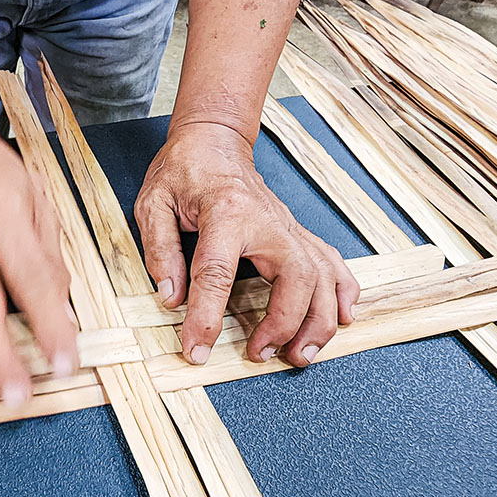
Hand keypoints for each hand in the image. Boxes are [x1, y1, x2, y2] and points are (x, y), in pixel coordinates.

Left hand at [134, 122, 358, 366]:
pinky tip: (342, 318)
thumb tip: (171, 297)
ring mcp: (287, 228)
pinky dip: (342, 292)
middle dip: (284, 324)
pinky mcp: (296, 233)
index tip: (197, 350)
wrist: (215, 141)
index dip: (206, 317)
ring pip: (322, 277)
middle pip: (294, 278)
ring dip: (318, 321)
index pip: (217, 273)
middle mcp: (267, 222)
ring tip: (300, 355)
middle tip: (261, 356)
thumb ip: (160, 250)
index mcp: (225, 213)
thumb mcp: (154, 204)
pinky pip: (332, 263)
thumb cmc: (184, 171)